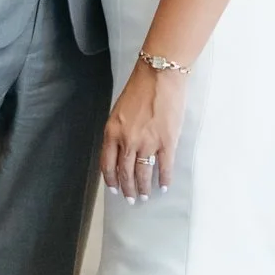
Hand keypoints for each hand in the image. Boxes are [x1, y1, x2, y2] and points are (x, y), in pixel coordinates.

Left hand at [101, 61, 184, 201]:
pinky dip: (164, 179)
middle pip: (125, 173)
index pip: (108, 164)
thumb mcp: (119, 111)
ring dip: (143, 188)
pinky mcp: (167, 142)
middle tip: (131, 199)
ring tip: (145, 196)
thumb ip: (119, 132)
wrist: (159, 75)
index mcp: (112, 132)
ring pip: (143, 174)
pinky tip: (164, 186)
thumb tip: (123, 151)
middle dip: (127, 189)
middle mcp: (127, 141)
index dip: (111, 180)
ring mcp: (147, 143)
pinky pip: (164, 167)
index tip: (115, 189)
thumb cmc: (139, 89)